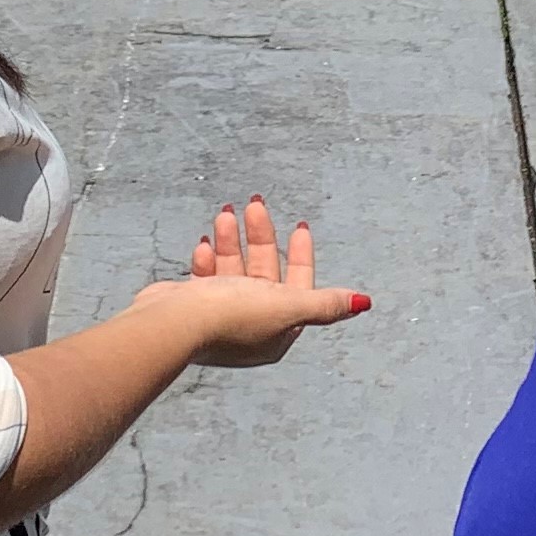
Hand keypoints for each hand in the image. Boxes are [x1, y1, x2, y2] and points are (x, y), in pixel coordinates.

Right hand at [147, 197, 370, 369]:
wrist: (171, 325)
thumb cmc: (230, 316)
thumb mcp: (288, 306)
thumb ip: (325, 303)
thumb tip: (364, 302)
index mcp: (277, 332)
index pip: (298, 288)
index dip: (301, 256)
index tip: (299, 226)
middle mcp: (251, 327)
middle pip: (265, 273)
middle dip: (261, 238)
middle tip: (254, 203)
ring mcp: (220, 319)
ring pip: (234, 271)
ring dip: (233, 241)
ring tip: (225, 213)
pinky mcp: (194, 310)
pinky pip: (208, 277)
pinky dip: (209, 258)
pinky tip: (206, 243)